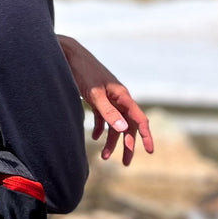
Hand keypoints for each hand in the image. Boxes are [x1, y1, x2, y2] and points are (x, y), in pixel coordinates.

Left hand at [56, 34, 153, 165]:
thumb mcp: (94, 93)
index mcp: (122, 96)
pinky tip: (94, 137)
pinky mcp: (96, 98)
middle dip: (127, 145)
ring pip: (115, 123)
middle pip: (128, 125)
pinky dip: (100, 128)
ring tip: (104, 157)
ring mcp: (107, 98)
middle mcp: (118, 98)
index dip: (145, 135)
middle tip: (124, 163)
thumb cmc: (82, 71)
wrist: (68, 55)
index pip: (139, 119)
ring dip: (111, 140)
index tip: (149, 151)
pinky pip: (102, 117)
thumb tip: (124, 129)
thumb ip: (108, 111)